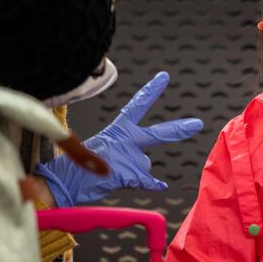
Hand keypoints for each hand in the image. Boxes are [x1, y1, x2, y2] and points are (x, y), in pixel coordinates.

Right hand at [34, 72, 202, 206]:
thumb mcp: (104, 150)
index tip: (164, 77)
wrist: (65, 180)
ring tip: (111, 174)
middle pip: (157, 133)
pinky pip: (148, 180)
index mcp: (118, 129)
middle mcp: (125, 139)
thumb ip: (128, 153)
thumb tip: (151, 171)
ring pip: (145, 165)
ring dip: (134, 172)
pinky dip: (154, 183)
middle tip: (197, 124)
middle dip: (178, 129)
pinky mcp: (128, 173)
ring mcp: (127, 156)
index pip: (137, 105)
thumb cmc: (82, 166)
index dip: (151, 91)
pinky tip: (160, 185)